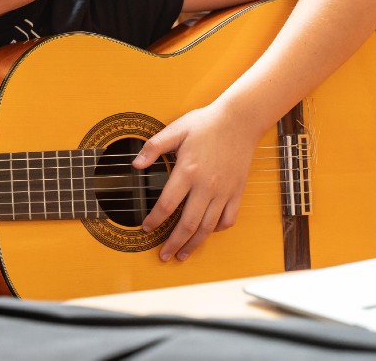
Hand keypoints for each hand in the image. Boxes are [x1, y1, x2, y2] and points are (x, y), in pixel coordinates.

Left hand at [133, 105, 258, 261]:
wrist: (239, 120)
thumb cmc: (206, 123)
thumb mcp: (175, 129)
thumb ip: (154, 147)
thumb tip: (135, 164)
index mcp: (188, 171)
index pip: (168, 204)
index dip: (155, 220)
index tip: (146, 228)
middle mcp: (206, 186)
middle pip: (188, 224)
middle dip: (174, 243)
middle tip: (164, 256)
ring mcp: (223, 191)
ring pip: (208, 226)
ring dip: (194, 244)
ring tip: (183, 255)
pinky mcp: (237, 192)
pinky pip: (228, 218)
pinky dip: (218, 229)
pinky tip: (208, 233)